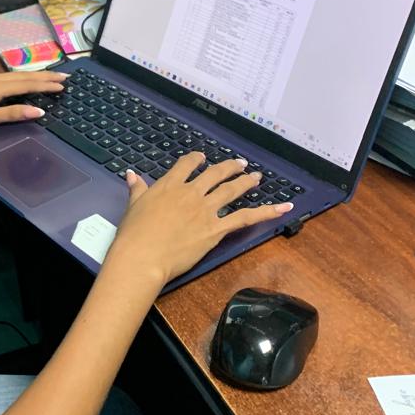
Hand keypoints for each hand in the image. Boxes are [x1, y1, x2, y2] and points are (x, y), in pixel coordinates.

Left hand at [0, 71, 66, 136]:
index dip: (46, 85)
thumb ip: (12, 114)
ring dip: (34, 77)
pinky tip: (23, 82)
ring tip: (50, 78)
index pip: (27, 84)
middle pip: (23, 77)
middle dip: (45, 77)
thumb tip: (38, 111)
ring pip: (15, 76)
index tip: (63, 85)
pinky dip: (21, 79)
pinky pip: (6, 78)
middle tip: (64, 78)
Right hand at [107, 153, 293, 286]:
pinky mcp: (217, 229)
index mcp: (169, 186)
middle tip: (239, 164)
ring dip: (246, 181)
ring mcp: (206, 210)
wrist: (143, 256)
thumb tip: (131, 174)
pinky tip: (283, 208)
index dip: (197, 160)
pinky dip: (266, 212)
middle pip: (214, 174)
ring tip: (256, 177)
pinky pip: (246, 217)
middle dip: (228, 167)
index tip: (202, 158)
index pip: (187, 165)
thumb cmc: (134, 234)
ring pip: (232, 190)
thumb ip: (137, 189)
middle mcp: (191, 193)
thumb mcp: (133, 206)